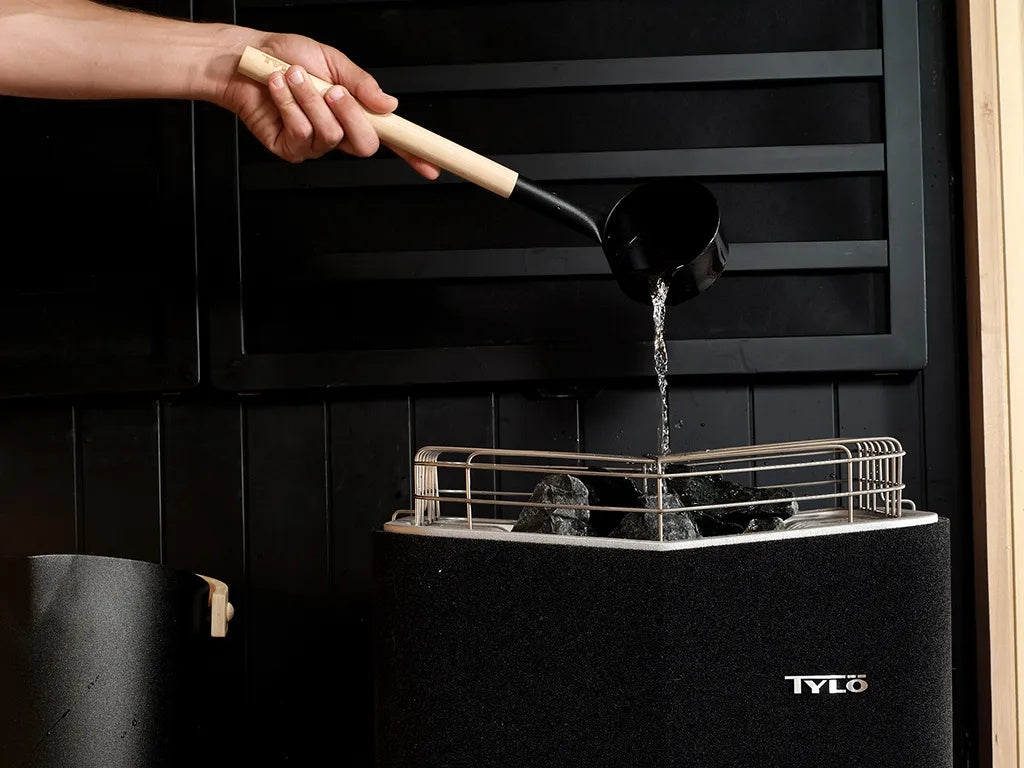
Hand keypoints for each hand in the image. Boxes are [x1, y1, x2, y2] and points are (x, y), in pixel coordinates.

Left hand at [219, 31, 439, 178]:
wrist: (245, 60)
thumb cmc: (286, 57)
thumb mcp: (332, 61)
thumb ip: (362, 84)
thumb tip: (390, 105)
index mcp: (354, 112)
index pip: (392, 138)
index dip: (413, 154)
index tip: (432, 166)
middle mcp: (338, 132)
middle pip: (366, 144)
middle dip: (350, 113)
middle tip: (333, 90)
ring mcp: (314, 144)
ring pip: (330, 134)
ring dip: (310, 100)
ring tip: (293, 78)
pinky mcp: (290, 148)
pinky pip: (302, 134)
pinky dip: (289, 105)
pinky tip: (279, 90)